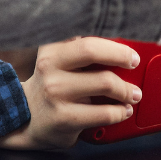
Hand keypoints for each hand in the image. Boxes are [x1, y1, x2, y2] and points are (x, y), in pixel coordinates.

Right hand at [0, 38, 141, 150]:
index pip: (88, 39)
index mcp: (51, 50)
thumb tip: (120, 50)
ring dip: (126, 90)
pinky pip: (104, 113)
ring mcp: (55, 93)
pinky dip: (120, 112)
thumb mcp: (58, 63)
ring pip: (105, 83)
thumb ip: (81, 53)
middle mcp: (50, 67)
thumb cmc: (51, 87)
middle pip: (94, 52)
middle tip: (133, 65)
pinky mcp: (64, 118)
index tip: (130, 53)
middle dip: (121, 57)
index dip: (113, 45)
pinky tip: (122, 111)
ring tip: (133, 94)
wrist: (27, 119)